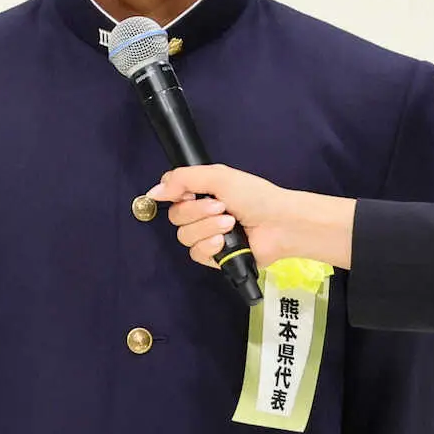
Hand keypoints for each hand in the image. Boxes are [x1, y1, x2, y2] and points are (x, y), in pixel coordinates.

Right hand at [145, 164, 355, 271]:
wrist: (279, 224)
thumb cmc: (256, 197)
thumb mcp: (218, 177)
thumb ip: (183, 179)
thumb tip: (154, 191)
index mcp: (202, 192)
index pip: (170, 194)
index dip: (176, 195)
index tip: (191, 193)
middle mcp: (201, 214)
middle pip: (175, 217)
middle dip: (198, 213)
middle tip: (222, 208)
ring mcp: (208, 236)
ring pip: (184, 237)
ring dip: (207, 228)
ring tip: (230, 223)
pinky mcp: (215, 256)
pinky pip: (196, 254)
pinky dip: (210, 246)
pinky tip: (226, 241)